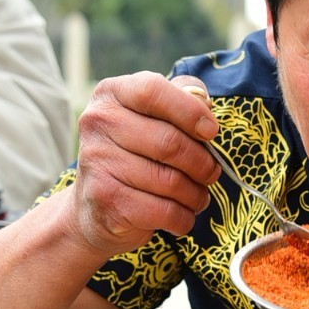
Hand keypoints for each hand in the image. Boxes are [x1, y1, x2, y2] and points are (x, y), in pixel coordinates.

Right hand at [63, 72, 218, 256]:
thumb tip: (204, 102)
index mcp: (112, 93)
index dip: (190, 111)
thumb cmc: (137, 154)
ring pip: (171, 181)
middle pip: (169, 142)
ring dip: (196, 194)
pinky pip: (164, 211)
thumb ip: (182, 98)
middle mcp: (98, 123)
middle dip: (203, 163)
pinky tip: (182, 215)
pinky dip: (184, 218)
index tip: (211, 131)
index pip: (152, 91)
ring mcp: (97, 161)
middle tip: (212, 173)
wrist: (96, 207)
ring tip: (198, 196)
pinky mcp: (106, 200)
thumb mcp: (153, 117)